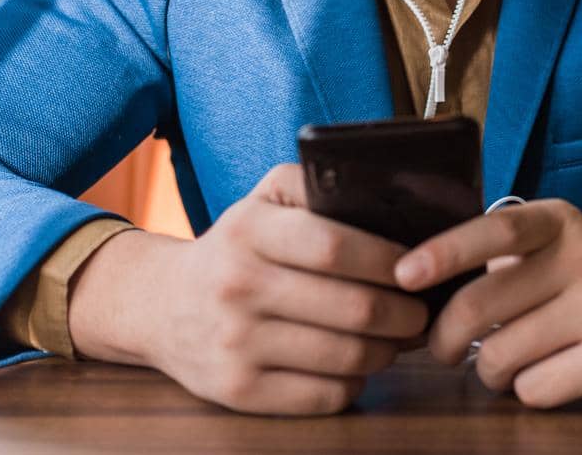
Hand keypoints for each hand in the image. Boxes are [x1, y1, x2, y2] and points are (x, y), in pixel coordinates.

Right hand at [68, 163, 428, 415]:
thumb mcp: (263, 200)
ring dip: (387, 351)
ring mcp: (235, 344)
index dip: (390, 261)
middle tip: (420, 312)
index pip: (337, 246)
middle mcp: (237, 286)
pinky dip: (354, 383)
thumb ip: (316, 186)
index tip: (417, 268)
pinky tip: (355, 365)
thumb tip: (386, 199)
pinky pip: (324, 396)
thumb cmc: (235, 247)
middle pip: (353, 308)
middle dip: (404, 314)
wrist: (160, 305)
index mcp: (248, 231)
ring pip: (347, 357)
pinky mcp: (237, 391)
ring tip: (396, 339)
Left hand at [394, 199, 581, 407]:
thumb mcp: (560, 241)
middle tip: (441, 350)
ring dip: (489, 370)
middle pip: (483, 305)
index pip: (494, 232)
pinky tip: (545, 375)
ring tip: (503, 364)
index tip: (403, 275)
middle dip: (445, 338)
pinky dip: (527, 390)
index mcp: (560, 221)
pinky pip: (536, 388)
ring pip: (503, 356)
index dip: (444, 253)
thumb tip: (427, 286)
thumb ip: (505, 256)